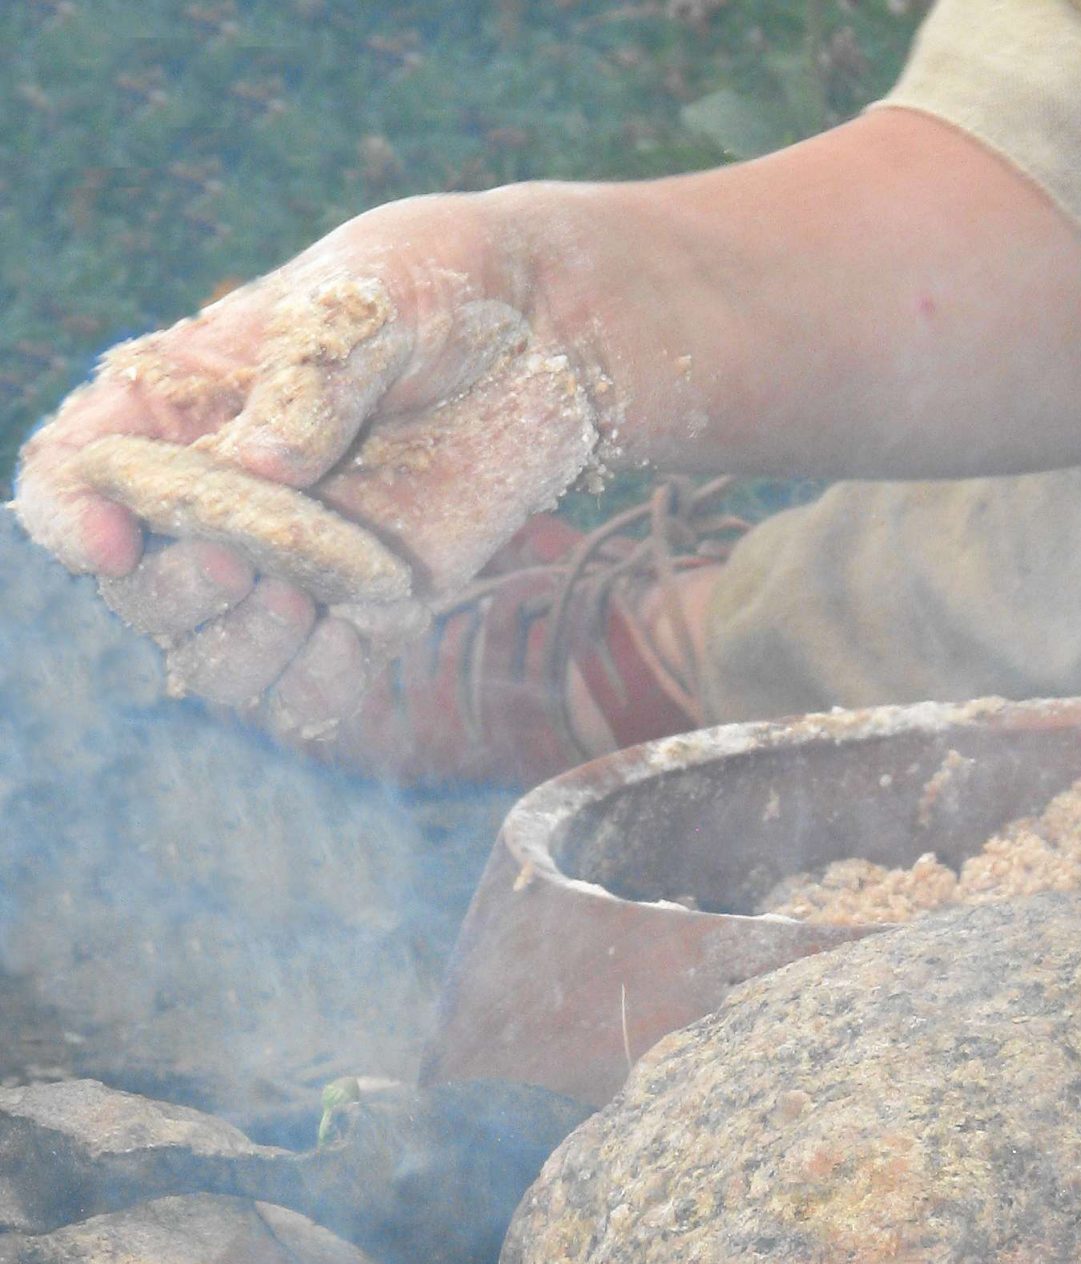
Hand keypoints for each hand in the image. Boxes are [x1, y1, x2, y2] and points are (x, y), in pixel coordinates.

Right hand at [13, 192, 606, 735]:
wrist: (542, 334)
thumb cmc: (431, 288)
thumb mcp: (364, 298)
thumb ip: (310, 374)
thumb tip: (255, 467)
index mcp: (174, 405)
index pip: (74, 475)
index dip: (71, 517)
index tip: (112, 540)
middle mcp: (215, 498)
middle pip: (140, 587)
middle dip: (172, 592)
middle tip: (239, 562)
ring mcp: (288, 565)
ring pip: (214, 658)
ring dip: (238, 650)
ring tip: (298, 600)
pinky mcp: (365, 612)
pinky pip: (311, 692)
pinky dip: (312, 688)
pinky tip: (347, 642)